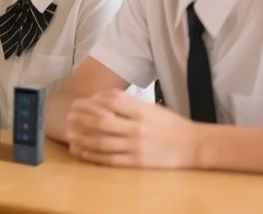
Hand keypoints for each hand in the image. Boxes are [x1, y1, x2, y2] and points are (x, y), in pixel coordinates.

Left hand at [66, 88, 202, 168]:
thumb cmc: (170, 125)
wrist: (194, 145)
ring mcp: (137, 146)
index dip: (91, 101)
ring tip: (69, 134)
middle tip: (68, 117)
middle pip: (101, 121)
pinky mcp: (137, 162)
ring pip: (101, 141)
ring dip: (82, 137)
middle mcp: (137, 127)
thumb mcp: (151, 108)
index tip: (79, 103)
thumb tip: (100, 99)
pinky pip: (109, 159)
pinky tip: (82, 152)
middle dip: (81, 119)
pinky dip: (92, 155)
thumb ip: (128, 103)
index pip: (110, 101)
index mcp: (141, 110)